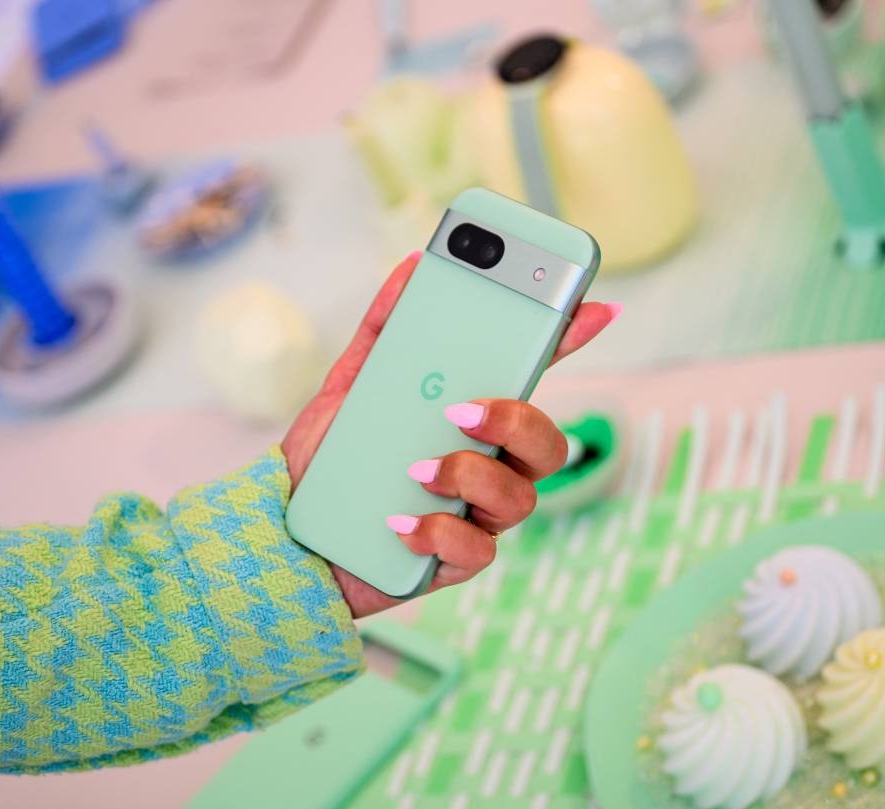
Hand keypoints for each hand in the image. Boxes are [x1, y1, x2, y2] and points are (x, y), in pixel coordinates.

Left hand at [282, 251, 619, 617]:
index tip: (594, 308)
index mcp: (475, 416)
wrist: (290, 527)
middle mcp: (489, 465)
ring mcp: (477, 514)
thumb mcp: (352, 382)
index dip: (571, 342)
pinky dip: (438, 533)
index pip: (533, 376)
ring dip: (469, 477)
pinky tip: (399, 521)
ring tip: (414, 470)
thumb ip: (385, 328)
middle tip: (460, 410)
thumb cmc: (336, 455)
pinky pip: (475, 552)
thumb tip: (412, 265)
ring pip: (520, 499)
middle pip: (547, 445)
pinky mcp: (453, 561)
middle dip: (516, 423)